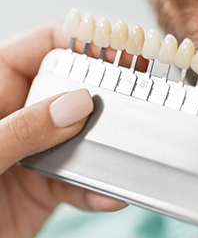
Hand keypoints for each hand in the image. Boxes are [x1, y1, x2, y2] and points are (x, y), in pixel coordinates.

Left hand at [0, 22, 126, 237]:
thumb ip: (24, 128)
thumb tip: (79, 102)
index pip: (37, 49)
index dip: (77, 41)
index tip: (118, 46)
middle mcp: (16, 117)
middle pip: (69, 91)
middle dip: (104, 93)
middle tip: (141, 93)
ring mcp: (34, 152)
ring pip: (82, 138)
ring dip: (108, 148)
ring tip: (131, 151)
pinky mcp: (45, 189)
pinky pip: (79, 183)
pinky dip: (97, 190)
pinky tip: (111, 196)